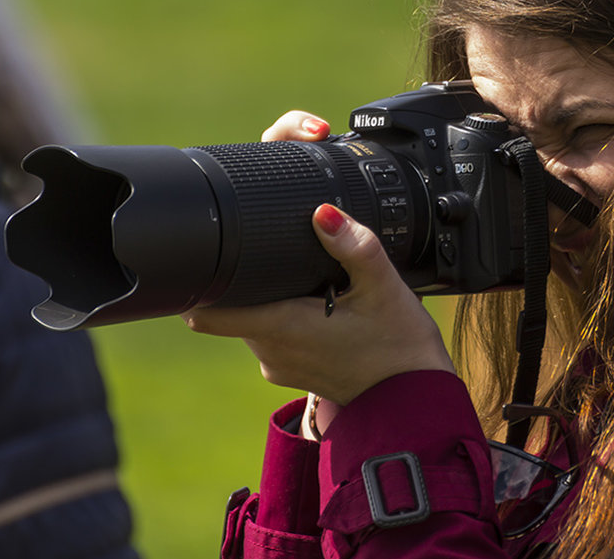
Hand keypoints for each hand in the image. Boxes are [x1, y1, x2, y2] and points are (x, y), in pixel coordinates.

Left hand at [182, 110, 455, 405]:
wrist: (415, 400)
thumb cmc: (400, 348)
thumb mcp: (383, 287)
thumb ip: (353, 246)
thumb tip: (323, 212)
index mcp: (280, 328)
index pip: (205, 313)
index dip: (198, 284)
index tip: (208, 257)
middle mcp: (271, 352)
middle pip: (233, 307)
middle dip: (248, 280)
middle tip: (282, 256)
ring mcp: (281, 365)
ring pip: (255, 320)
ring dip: (270, 298)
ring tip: (310, 282)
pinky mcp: (296, 372)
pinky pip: (276, 336)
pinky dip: (288, 317)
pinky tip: (323, 307)